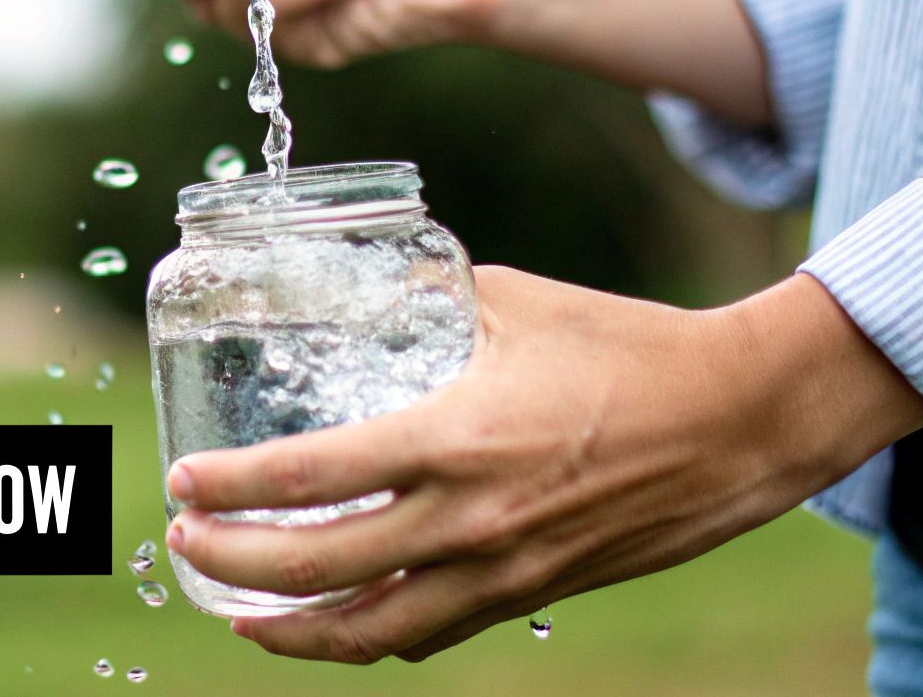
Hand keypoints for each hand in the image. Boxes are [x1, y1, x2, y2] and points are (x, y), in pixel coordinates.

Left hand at [163, 268, 922, 663]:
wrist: (741, 422)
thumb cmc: (630, 347)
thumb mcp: (514, 302)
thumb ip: (429, 300)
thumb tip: (369, 286)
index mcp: (453, 440)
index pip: (307, 479)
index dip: (230, 488)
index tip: (181, 482)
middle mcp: (467, 521)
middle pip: (317, 571)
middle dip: (233, 564)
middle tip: (185, 540)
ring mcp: (501, 570)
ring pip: (371, 631)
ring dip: (291, 631)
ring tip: (240, 614)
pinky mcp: (533, 591)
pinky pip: (432, 634)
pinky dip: (372, 637)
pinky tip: (343, 621)